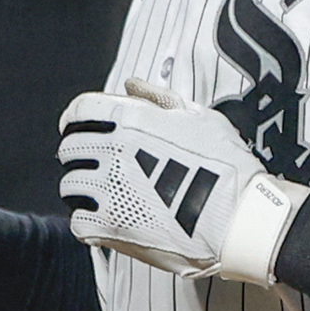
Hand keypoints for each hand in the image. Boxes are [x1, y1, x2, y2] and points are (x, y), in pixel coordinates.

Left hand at [57, 80, 309, 285]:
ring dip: (83, 188)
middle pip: (70, 148)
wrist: (239, 221)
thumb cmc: (227, 168)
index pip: (80, 110)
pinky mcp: (110, 226)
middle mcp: (113, 151)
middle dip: (79, 154)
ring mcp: (109, 189)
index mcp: (131, 119)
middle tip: (95, 165)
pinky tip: (106, 219)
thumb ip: (158, 99)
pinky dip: (87, 220)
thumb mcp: (199, 118)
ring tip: (105, 194)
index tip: (77, 128)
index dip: (75, 118)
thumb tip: (132, 84)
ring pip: (71, 186)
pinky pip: (78, 221)